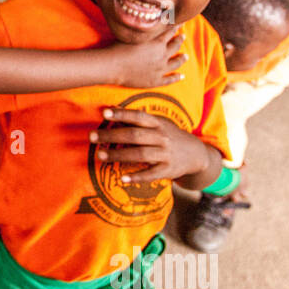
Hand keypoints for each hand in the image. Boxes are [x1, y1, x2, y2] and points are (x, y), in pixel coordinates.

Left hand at [91, 107, 215, 185]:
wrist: (196, 154)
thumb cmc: (169, 135)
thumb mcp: (158, 124)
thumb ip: (137, 119)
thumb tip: (110, 109)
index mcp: (158, 123)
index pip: (138, 116)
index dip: (121, 114)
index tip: (104, 113)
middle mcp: (162, 137)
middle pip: (135, 135)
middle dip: (112, 136)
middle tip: (92, 137)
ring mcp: (166, 154)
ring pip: (140, 154)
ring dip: (119, 155)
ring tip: (99, 155)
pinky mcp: (168, 170)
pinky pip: (150, 174)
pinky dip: (136, 176)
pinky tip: (122, 178)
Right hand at [102, 32, 184, 87]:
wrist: (114, 66)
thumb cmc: (119, 48)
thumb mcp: (133, 34)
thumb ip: (144, 29)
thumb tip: (148, 21)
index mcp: (157, 42)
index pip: (170, 32)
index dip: (175, 27)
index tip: (180, 24)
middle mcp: (162, 55)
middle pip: (175, 46)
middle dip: (180, 40)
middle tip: (183, 37)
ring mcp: (160, 69)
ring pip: (176, 63)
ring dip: (182, 59)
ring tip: (186, 56)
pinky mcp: (155, 80)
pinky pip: (169, 79)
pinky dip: (176, 77)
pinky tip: (181, 76)